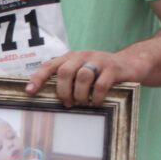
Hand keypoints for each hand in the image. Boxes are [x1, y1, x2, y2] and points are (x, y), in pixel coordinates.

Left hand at [25, 50, 141, 106]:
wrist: (131, 64)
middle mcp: (82, 56)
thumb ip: (68, 79)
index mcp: (71, 57)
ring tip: (82, 103)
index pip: (50, 66)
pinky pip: (101, 84)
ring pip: (82, 76)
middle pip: (65, 71)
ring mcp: (99, 61)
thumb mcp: (82, 70)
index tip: (29, 92)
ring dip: (79, 94)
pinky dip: (96, 97)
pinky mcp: (113, 69)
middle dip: (63, 90)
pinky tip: (96, 103)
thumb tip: (46, 97)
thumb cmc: (101, 72)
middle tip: (67, 103)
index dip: (38, 78)